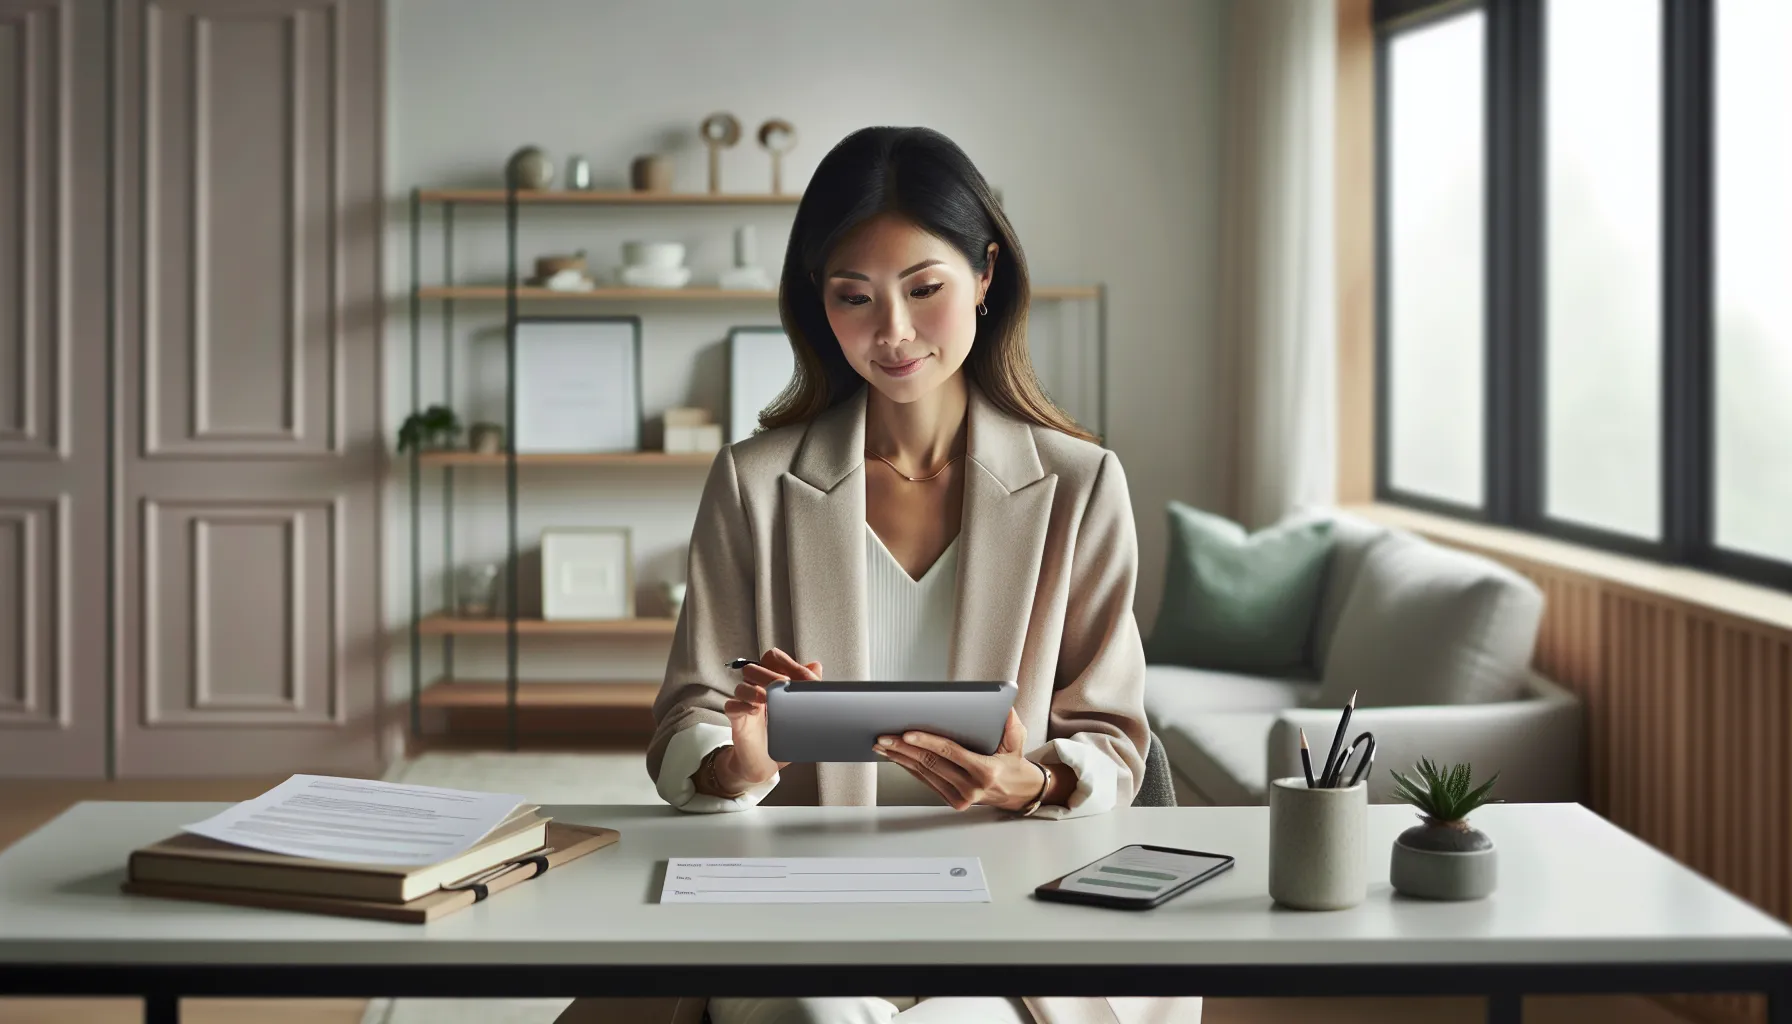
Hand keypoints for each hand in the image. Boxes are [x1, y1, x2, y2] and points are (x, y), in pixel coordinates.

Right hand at [717, 648, 815, 789]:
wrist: (767, 763)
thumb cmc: (782, 734)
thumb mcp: (800, 711)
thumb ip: (807, 687)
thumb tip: (816, 665)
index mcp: (771, 683)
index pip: (771, 660)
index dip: (782, 661)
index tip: (797, 673)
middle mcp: (756, 690)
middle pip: (753, 669)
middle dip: (768, 673)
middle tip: (784, 683)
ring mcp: (745, 705)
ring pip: (741, 687)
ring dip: (753, 689)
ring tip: (766, 698)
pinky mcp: (737, 721)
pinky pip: (732, 706)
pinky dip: (741, 706)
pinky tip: (754, 710)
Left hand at [876, 710, 1046, 812]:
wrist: (1017, 792)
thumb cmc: (1013, 761)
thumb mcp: (1017, 740)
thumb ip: (1011, 723)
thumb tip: (1003, 707)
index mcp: (985, 771)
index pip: (949, 753)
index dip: (926, 742)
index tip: (907, 734)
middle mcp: (971, 788)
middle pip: (930, 763)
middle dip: (903, 749)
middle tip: (883, 736)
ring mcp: (960, 798)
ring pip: (923, 773)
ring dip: (900, 758)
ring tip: (883, 745)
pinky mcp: (953, 801)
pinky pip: (926, 781)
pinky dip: (909, 767)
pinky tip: (896, 756)